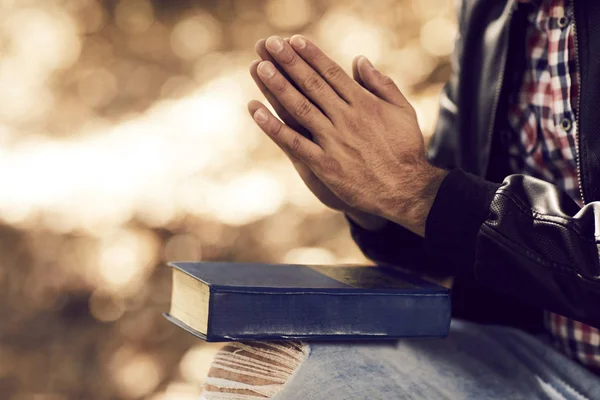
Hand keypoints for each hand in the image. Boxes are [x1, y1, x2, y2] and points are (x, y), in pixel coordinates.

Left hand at [249, 35, 446, 235]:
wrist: (406, 190)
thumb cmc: (406, 149)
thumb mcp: (402, 110)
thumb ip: (381, 83)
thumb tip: (359, 60)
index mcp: (364, 103)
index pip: (332, 73)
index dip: (311, 55)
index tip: (294, 40)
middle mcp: (347, 118)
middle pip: (312, 85)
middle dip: (289, 62)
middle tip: (270, 44)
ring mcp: (334, 141)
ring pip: (300, 108)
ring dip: (278, 86)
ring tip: (260, 67)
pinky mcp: (325, 165)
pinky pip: (295, 143)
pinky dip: (275, 127)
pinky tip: (257, 112)